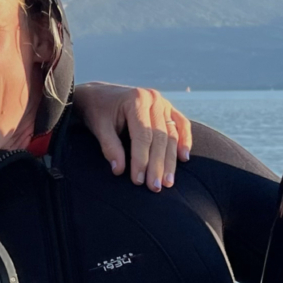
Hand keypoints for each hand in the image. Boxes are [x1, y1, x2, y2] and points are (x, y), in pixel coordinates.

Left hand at [73, 82, 193, 190]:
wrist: (99, 94)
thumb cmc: (98, 111)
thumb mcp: (99, 127)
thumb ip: (109, 147)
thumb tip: (119, 170)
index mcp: (136, 100)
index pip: (143, 136)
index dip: (142, 160)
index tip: (138, 181)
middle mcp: (153, 99)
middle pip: (160, 137)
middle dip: (158, 165)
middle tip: (155, 187)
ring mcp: (163, 102)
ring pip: (172, 134)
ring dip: (171, 160)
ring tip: (168, 182)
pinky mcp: (168, 107)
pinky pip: (181, 124)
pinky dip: (184, 141)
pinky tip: (183, 158)